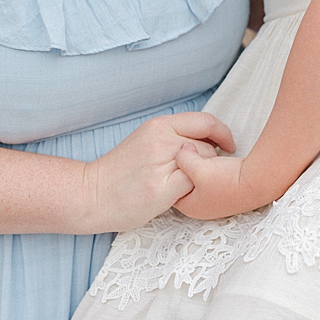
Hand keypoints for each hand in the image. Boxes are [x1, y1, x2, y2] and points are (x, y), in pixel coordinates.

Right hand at [85, 112, 234, 232]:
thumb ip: (173, 137)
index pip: (205, 121)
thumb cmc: (120, 172)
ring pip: (204, 167)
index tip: (227, 146)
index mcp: (157, 125)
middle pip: (208, 147)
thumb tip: (208, 142)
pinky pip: (195, 186)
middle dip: (212, 162)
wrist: (92, 193)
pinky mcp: (161, 188)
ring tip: (188, 188)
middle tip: (204, 175)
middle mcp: (161, 140)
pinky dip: (195, 192)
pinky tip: (182, 197)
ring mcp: (161, 164)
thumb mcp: (145, 141)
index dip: (223, 134)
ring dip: (203, 179)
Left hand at [173, 149, 266, 219]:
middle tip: (185, 153)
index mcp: (189, 205)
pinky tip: (211, 159)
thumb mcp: (199, 168)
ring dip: (196, 165)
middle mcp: (200, 206)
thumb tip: (181, 151)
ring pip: (194, 178)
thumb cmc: (231, 181)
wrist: (261, 182)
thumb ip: (183, 159)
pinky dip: (206, 166)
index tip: (172, 155)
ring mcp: (212, 200)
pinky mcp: (222, 191)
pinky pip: (207, 176)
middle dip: (182, 167)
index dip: (169, 169)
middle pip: (180, 182)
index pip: (169, 186)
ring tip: (200, 155)